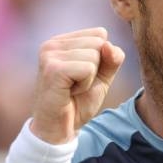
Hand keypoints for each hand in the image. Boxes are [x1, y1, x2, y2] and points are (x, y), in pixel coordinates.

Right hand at [30, 28, 124, 143]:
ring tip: (72, 88)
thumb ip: (112, 59)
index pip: (100, 34)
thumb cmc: (77, 102)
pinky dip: (85, 85)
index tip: (83, 75)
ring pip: (94, 56)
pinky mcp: (52, 69)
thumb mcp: (102, 77)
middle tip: (76, 84)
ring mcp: (50, 55)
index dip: (101, 59)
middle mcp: (53, 44)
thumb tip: (109, 45)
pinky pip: (87, 69)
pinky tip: (70, 92)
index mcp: (62, 41)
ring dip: (89, 79)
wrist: (59, 128)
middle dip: (96, 69)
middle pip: (99, 43)